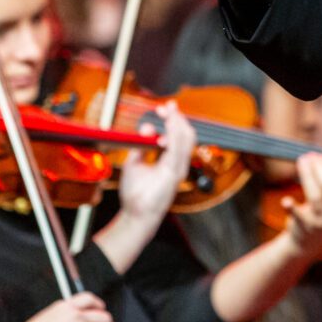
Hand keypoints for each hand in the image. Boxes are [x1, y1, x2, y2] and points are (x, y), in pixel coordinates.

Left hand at [117, 104, 196, 224]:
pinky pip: (179, 149)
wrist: (135, 213)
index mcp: (171, 160)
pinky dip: (175, 134)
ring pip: (186, 138)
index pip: (179, 135)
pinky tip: (169, 125)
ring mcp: (179, 167)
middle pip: (186, 133)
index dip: (173, 119)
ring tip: (168, 113)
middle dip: (176, 117)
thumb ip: (141, 145)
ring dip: (177, 123)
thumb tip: (146, 127)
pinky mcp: (175, 173)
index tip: (163, 108)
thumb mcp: (135, 162)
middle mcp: (178, 162)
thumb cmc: (137, 193)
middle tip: (165, 107)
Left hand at [284, 151, 321, 250]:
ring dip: (308, 176)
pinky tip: (286, 200)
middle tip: (310, 155)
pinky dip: (291, 208)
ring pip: (315, 196)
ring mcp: (321, 220)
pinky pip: (298, 216)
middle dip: (319, 167)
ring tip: (302, 161)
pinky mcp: (304, 226)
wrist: (310, 242)